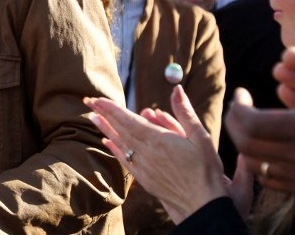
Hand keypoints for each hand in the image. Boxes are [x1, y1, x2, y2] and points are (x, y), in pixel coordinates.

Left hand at [85, 86, 227, 223]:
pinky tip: (107, 141)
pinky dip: (114, 148)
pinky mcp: (144, 178)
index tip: (98, 98)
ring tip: (92, 117)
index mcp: (158, 140)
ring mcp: (142, 167)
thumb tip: (176, 89)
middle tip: (88, 101)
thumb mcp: (201, 137)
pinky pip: (124, 160)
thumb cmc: (205, 169)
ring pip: (120, 143)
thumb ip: (184, 112)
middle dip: (103, 113)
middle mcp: (146, 153)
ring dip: (105, 128)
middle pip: (120, 129)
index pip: (128, 120)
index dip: (112, 108)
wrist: (203, 204)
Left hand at [226, 45, 294, 212]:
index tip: (242, 94)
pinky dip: (266, 164)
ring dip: (250, 144)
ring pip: (258, 166)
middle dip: (236, 124)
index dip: (238, 107)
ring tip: (259, 125)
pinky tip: (277, 147)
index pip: (250, 123)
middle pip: (246, 146)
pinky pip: (276, 182)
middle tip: (242, 108)